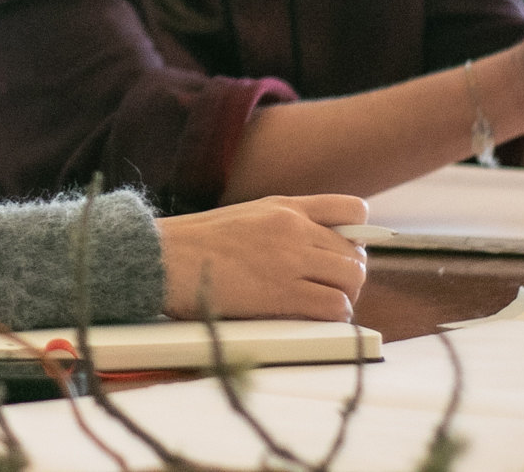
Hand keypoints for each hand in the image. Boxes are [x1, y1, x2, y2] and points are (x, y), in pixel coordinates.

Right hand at [156, 194, 368, 321]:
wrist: (166, 258)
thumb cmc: (198, 243)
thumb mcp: (248, 215)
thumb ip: (284, 223)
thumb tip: (318, 245)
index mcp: (285, 206)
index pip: (352, 210)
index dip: (358, 236)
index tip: (346, 252)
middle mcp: (293, 228)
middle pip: (355, 253)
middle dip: (349, 273)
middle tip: (330, 287)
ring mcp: (290, 259)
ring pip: (352, 279)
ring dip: (344, 295)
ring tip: (324, 302)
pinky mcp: (283, 292)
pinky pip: (334, 306)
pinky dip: (334, 315)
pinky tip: (317, 316)